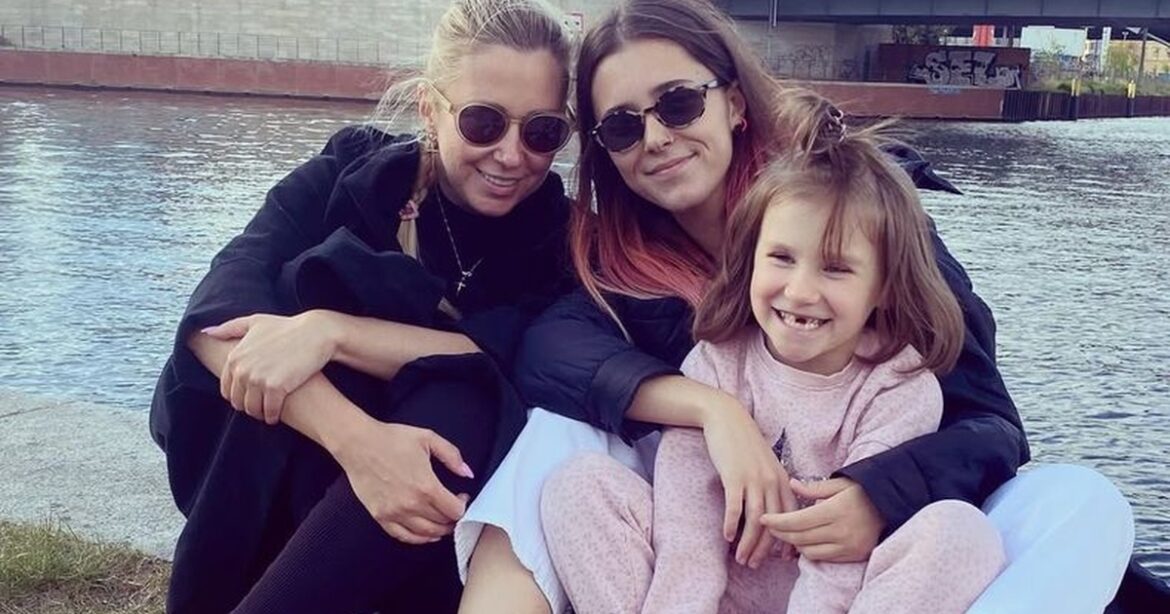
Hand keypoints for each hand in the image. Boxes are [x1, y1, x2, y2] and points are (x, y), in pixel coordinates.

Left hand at [204, 311, 339, 423]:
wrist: (315, 332)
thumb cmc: (287, 326)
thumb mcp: (255, 322)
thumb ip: (230, 328)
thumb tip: (207, 332)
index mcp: (235, 356)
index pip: (227, 388)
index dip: (238, 395)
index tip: (250, 396)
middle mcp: (243, 369)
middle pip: (238, 401)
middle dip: (248, 406)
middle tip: (260, 406)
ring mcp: (258, 379)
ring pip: (252, 408)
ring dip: (259, 413)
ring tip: (267, 412)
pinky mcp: (276, 388)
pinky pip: (269, 411)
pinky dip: (272, 416)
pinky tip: (276, 415)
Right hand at [336, 419, 475, 544]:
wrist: (358, 444)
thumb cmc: (391, 439)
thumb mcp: (428, 438)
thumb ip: (452, 456)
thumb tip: (467, 473)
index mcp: (426, 486)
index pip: (454, 510)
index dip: (463, 506)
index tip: (462, 497)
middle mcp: (411, 504)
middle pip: (442, 524)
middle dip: (453, 518)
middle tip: (454, 509)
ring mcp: (394, 512)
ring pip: (425, 534)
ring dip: (439, 531)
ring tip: (444, 523)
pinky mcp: (380, 516)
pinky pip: (403, 536)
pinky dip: (418, 539)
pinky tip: (426, 535)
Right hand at [700, 400, 798, 567]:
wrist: (727, 418)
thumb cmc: (745, 443)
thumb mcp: (766, 464)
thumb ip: (771, 484)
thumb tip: (771, 512)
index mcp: (783, 480)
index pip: (791, 518)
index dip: (786, 541)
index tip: (779, 559)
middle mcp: (772, 481)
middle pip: (774, 524)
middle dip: (765, 549)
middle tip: (754, 565)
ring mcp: (753, 479)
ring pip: (756, 521)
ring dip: (748, 544)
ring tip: (741, 559)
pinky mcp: (734, 477)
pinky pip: (734, 508)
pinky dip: (732, 525)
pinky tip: (727, 537)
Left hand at [760, 477, 883, 562]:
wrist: (892, 505)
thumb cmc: (863, 490)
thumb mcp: (839, 483)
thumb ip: (813, 488)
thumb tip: (791, 484)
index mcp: (835, 510)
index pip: (797, 521)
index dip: (777, 521)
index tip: (763, 518)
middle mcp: (841, 531)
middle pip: (799, 538)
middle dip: (780, 533)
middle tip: (769, 527)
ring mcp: (848, 546)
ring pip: (809, 551)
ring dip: (794, 544)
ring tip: (785, 534)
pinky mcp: (853, 555)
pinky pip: (824, 557)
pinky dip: (810, 551)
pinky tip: (803, 542)